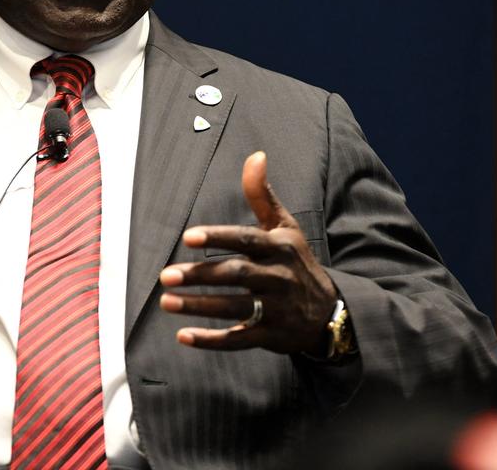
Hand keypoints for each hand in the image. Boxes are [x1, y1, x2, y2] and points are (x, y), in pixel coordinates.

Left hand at [158, 152, 336, 353]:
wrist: (330, 311)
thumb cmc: (295, 262)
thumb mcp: (284, 227)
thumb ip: (262, 195)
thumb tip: (255, 155)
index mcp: (278, 248)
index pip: (245, 240)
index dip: (218, 237)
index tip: (188, 237)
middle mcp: (278, 278)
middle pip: (236, 275)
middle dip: (200, 276)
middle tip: (165, 276)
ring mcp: (276, 309)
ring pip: (233, 308)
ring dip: (198, 306)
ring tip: (166, 302)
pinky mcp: (272, 336)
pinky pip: (240, 340)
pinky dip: (212, 340)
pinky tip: (183, 336)